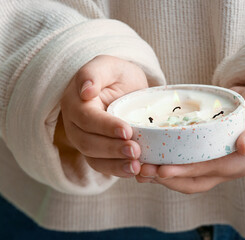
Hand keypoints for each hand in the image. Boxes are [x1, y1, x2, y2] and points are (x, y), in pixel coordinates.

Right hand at [60, 55, 147, 177]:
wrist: (125, 88)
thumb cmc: (116, 75)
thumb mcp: (108, 66)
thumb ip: (94, 73)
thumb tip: (85, 91)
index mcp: (75, 103)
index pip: (87, 118)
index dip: (105, 126)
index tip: (127, 130)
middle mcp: (76, 126)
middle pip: (88, 143)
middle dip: (112, 149)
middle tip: (135, 151)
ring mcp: (85, 141)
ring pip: (95, 159)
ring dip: (115, 165)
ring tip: (136, 167)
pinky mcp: (98, 153)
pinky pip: (104, 166)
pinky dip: (119, 171)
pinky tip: (135, 171)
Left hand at [136, 77, 244, 192]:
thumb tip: (244, 146)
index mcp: (242, 162)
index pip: (210, 170)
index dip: (185, 172)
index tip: (162, 170)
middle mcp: (228, 168)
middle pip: (194, 180)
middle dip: (166, 178)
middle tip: (140, 170)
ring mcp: (218, 163)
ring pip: (188, 178)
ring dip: (163, 176)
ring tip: (139, 168)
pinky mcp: (210, 155)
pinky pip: (188, 166)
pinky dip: (169, 165)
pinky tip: (152, 158)